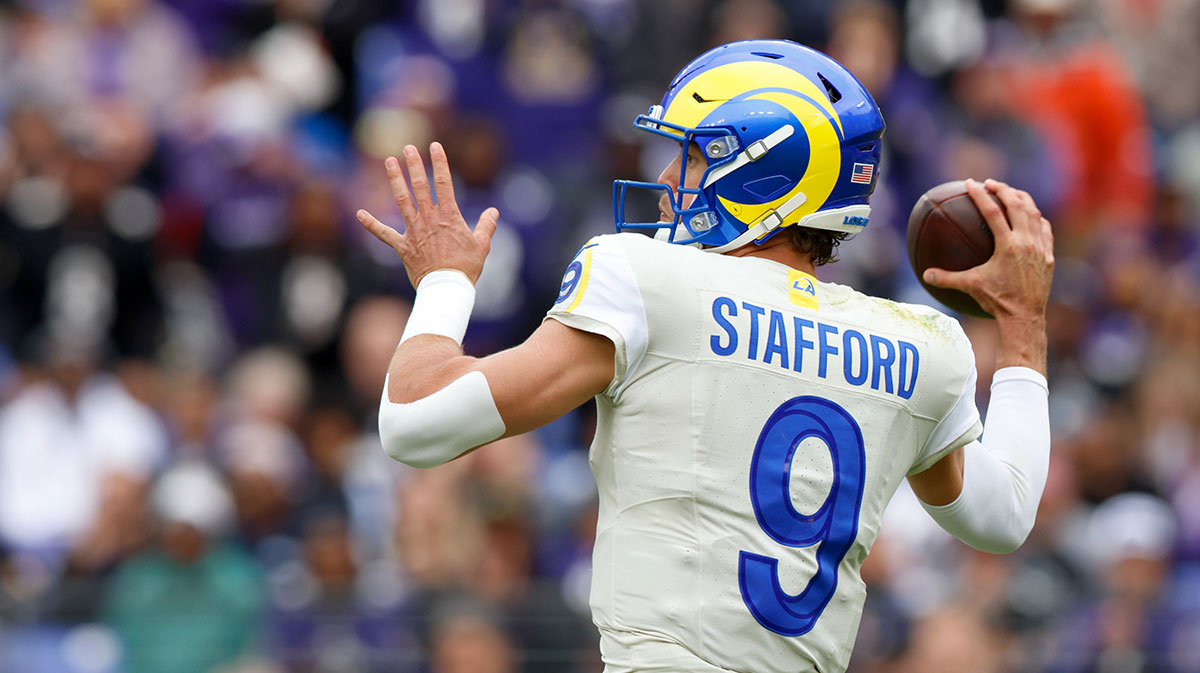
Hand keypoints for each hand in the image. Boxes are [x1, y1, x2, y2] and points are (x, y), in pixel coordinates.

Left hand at [357, 142, 499, 287]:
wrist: (446, 288)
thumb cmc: (466, 267)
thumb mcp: (482, 245)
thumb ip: (487, 226)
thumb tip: (494, 212)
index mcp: (449, 216)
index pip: (444, 182)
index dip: (440, 162)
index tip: (435, 145)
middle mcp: (429, 219)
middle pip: (420, 186)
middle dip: (414, 165)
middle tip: (408, 148)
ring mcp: (414, 231)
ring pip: (402, 200)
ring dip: (395, 180)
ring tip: (388, 162)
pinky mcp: (403, 246)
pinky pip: (384, 234)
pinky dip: (371, 224)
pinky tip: (359, 214)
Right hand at [923, 178, 1054, 322]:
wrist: (1025, 316)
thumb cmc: (997, 301)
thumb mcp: (970, 287)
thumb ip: (946, 279)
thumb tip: (925, 274)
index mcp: (1007, 245)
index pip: (992, 212)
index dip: (980, 195)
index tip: (970, 183)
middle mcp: (1026, 241)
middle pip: (1017, 204)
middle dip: (1003, 189)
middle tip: (991, 183)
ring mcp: (1040, 247)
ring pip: (1034, 213)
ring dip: (1022, 199)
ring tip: (1011, 193)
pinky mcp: (1049, 256)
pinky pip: (1045, 229)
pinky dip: (1037, 219)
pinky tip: (1031, 216)